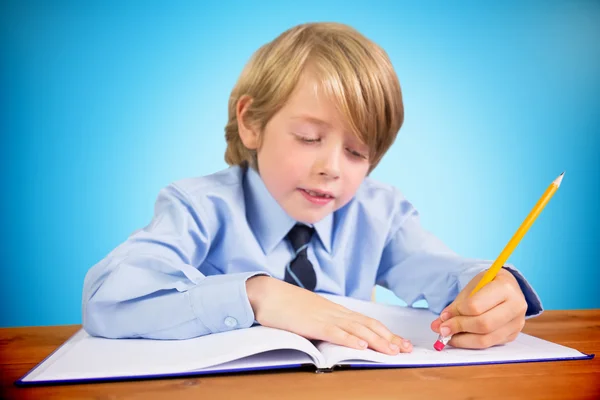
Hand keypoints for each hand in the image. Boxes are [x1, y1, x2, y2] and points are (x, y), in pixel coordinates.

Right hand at [246, 276, 411, 354]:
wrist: (267, 293)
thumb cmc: (286, 305)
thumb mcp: (311, 314)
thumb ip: (326, 322)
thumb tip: (339, 334)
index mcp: (335, 310)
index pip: (366, 321)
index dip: (386, 332)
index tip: (401, 343)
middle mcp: (335, 312)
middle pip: (368, 325)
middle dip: (389, 338)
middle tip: (407, 349)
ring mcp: (324, 317)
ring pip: (357, 329)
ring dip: (377, 340)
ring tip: (393, 351)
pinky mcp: (312, 323)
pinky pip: (334, 332)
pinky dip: (349, 339)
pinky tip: (362, 345)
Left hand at [430, 268, 527, 348]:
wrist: (508, 286)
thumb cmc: (487, 285)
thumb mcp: (471, 288)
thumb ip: (456, 306)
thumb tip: (438, 325)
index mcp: (504, 287)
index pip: (476, 306)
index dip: (457, 313)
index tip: (444, 316)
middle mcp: (516, 306)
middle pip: (483, 324)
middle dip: (459, 328)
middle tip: (442, 329)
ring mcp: (517, 323)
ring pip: (486, 339)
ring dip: (462, 340)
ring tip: (448, 336)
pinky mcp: (513, 335)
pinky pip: (489, 344)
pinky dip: (471, 343)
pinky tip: (460, 338)